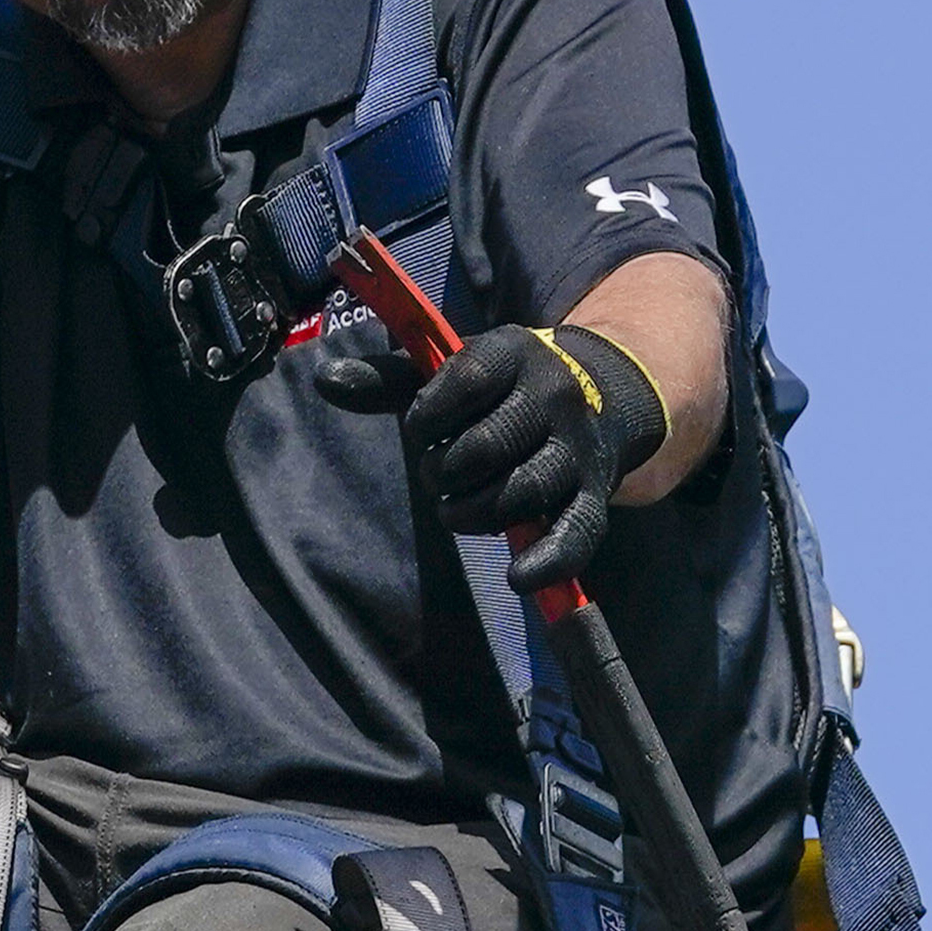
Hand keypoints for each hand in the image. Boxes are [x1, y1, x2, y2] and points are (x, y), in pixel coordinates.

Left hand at [312, 315, 663, 591]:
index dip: (430, 415)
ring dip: (476, 511)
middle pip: (490, 444)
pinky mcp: (596, 493)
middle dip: (447, 470)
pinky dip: (548, 559)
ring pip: (525, 489)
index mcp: (514, 352)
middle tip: (438, 476)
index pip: (468, 380)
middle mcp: (554, 396)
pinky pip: (578, 531)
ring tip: (458, 509)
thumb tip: (325, 379)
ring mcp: (578, 447)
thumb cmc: (505, 388)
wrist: (605, 394)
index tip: (420, 429)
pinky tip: (517, 577)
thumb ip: (389, 378)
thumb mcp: (456, 370)